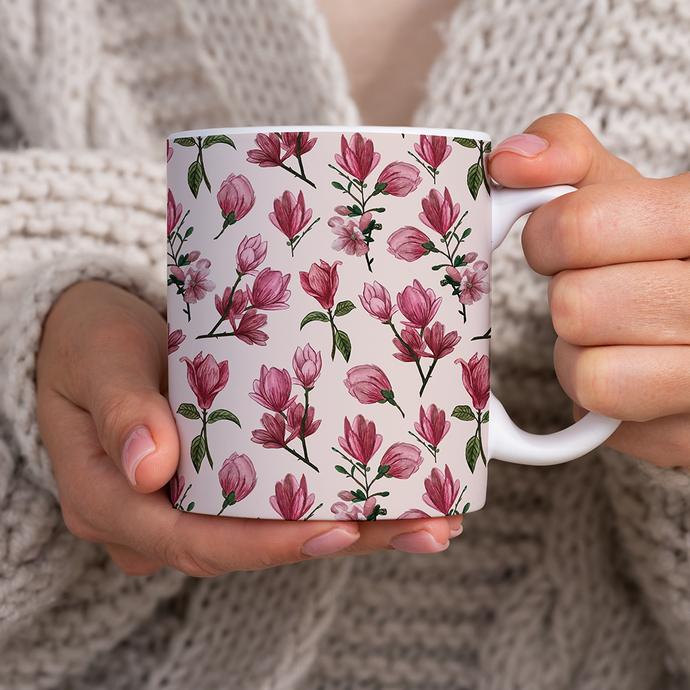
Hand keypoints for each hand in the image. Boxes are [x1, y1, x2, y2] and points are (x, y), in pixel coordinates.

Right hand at [36, 281, 460, 575]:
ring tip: (432, 516)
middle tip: (425, 526)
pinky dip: (334, 499)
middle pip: (254, 545)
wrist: (93, 339)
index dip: (271, 543)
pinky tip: (391, 492)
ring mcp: (192, 503)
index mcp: (115, 503)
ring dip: (356, 526)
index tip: (339, 530)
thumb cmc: (89, 344)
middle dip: (342, 539)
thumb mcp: (97, 362)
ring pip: (275, 530)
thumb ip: (120, 411)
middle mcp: (158, 518)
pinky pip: (276, 502)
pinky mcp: (220, 482)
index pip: (198, 541)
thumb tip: (152, 466)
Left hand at [488, 114, 689, 467]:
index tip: (558, 243)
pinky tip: (635, 373)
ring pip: (590, 376)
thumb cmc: (652, 248)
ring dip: (580, 355)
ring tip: (614, 336)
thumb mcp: (621, 188)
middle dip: (569, 299)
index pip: (579, 228)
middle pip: (577, 307)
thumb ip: (565, 156)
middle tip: (596, 292)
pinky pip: (607, 422)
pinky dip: (602, 399)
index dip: (547, 238)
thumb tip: (507, 161)